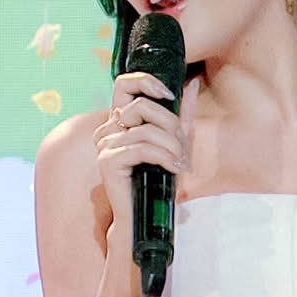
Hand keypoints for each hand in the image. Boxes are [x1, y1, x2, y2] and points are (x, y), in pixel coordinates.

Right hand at [92, 73, 199, 225]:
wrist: (143, 214)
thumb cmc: (157, 179)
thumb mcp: (173, 140)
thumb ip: (181, 113)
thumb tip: (191, 82)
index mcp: (120, 120)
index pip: (124, 84)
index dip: (146, 81)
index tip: (170, 95)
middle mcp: (108, 129)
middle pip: (141, 106)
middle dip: (170, 124)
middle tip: (182, 147)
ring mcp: (105, 144)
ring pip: (146, 130)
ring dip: (171, 146)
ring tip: (181, 162)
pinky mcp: (108, 160)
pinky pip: (142, 149)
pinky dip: (164, 157)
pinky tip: (173, 168)